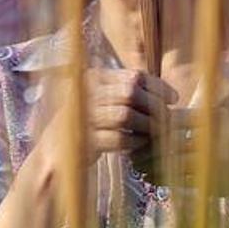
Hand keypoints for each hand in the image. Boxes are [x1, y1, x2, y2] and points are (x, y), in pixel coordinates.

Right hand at [39, 67, 178, 166]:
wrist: (54, 152)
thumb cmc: (85, 125)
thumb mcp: (102, 101)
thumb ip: (127, 94)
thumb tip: (169, 96)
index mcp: (94, 78)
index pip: (134, 75)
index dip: (158, 86)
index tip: (174, 98)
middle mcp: (88, 93)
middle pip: (131, 92)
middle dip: (155, 107)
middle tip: (167, 120)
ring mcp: (85, 116)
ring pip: (126, 115)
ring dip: (147, 126)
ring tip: (155, 134)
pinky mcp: (85, 141)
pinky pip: (118, 139)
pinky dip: (133, 142)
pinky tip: (138, 145)